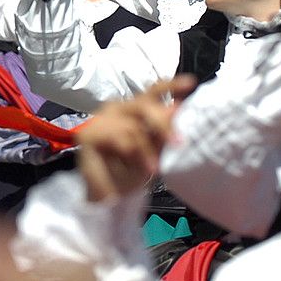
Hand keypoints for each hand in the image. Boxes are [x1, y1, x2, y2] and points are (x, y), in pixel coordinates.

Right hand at [76, 77, 196, 202]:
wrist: (109, 196)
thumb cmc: (132, 171)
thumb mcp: (154, 150)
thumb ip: (163, 129)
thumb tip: (178, 105)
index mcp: (134, 110)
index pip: (152, 91)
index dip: (171, 86)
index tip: (191, 83)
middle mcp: (118, 109)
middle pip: (143, 105)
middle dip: (163, 124)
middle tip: (177, 143)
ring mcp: (101, 120)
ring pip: (132, 126)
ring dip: (146, 150)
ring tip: (154, 169)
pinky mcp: (89, 134)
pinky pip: (117, 139)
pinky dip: (131, 154)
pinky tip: (138, 167)